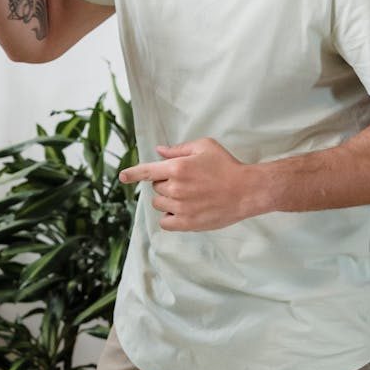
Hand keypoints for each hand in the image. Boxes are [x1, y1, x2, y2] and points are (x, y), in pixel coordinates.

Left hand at [119, 138, 260, 230]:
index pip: (146, 171)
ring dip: (167, 200)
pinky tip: (181, 211)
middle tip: (185, 181)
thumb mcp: (203, 147)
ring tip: (187, 196)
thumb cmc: (226, 165)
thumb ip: (178, 149)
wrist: (247, 190)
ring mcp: (181, 207)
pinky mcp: (188, 223)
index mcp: (177, 168)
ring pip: (159, 204)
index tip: (122, 177)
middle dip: (165, 183)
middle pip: (156, 187)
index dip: (132, 174)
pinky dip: (169, 217)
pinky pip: (165, 223)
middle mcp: (175, 188)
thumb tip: (160, 151)